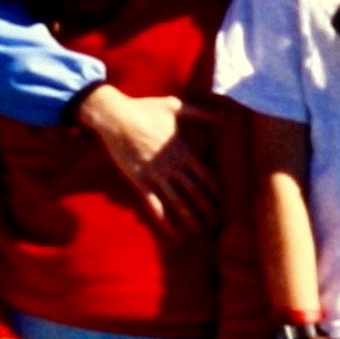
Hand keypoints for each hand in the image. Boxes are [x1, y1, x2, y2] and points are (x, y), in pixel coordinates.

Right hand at [74, 87, 217, 231]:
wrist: (116, 117)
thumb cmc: (145, 109)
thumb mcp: (175, 106)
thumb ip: (200, 112)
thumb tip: (222, 112)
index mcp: (185, 149)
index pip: (207, 176)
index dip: (216, 191)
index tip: (223, 203)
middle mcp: (174, 165)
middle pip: (196, 193)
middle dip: (208, 210)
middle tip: (217, 224)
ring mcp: (156, 175)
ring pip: (179, 202)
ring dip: (191, 218)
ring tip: (200, 231)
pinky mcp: (140, 181)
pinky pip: (154, 204)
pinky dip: (164, 219)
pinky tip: (173, 231)